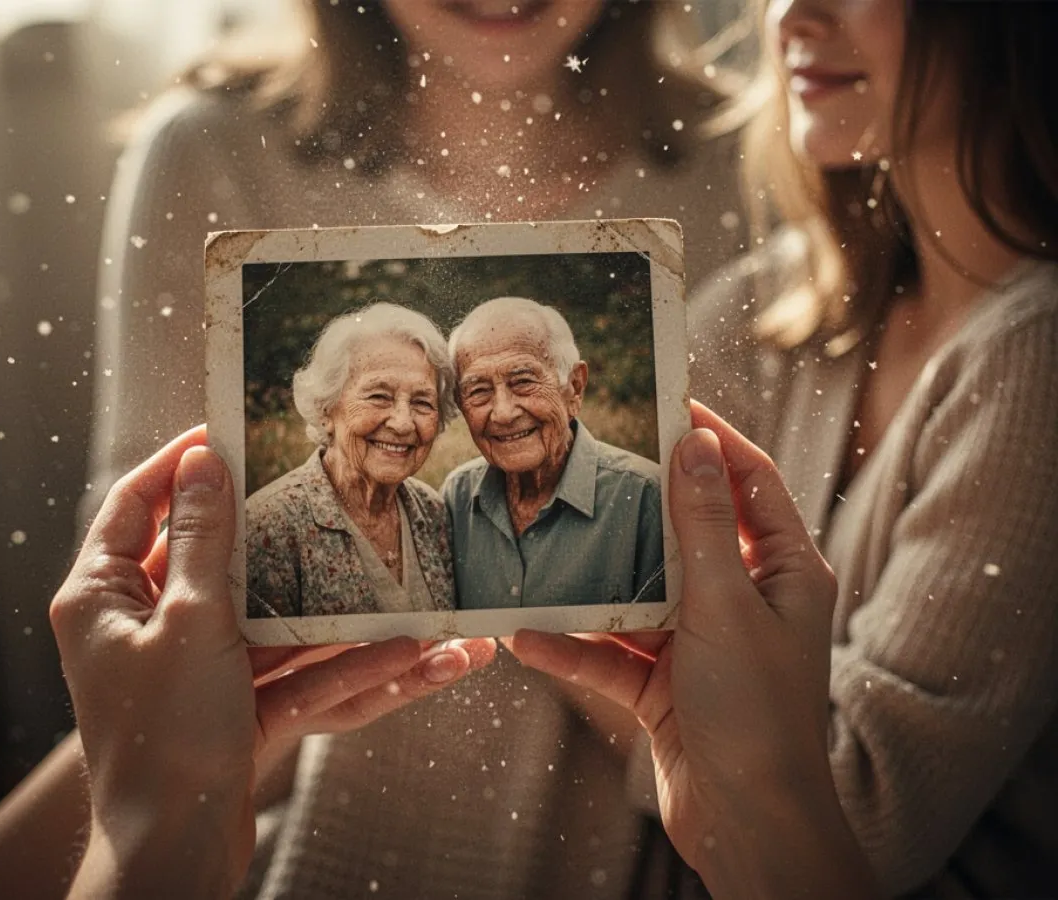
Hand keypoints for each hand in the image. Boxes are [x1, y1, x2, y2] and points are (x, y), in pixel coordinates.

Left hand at [52, 426, 494, 898]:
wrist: (174, 856)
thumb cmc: (164, 738)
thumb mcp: (190, 620)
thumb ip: (203, 538)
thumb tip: (203, 462)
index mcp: (105, 597)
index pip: (134, 503)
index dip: (176, 463)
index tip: (224, 431)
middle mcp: (145, 629)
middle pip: (221, 564)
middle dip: (287, 545)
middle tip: (328, 499)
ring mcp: (194, 674)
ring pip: (277, 630)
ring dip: (346, 626)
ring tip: (415, 607)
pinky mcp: (234, 713)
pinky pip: (297, 680)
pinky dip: (349, 674)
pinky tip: (417, 661)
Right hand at [507, 403, 875, 897]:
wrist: (746, 823)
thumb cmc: (755, 711)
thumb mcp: (725, 604)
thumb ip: (704, 525)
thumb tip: (696, 444)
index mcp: (784, 571)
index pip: (752, 482)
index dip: (716, 440)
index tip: (672, 404)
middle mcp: (746, 600)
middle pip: (687, 534)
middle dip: (639, 509)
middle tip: (589, 469)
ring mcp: (703, 643)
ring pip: (639, 595)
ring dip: (592, 586)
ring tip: (542, 552)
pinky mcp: (666, 686)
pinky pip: (614, 653)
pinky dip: (575, 648)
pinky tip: (528, 636)